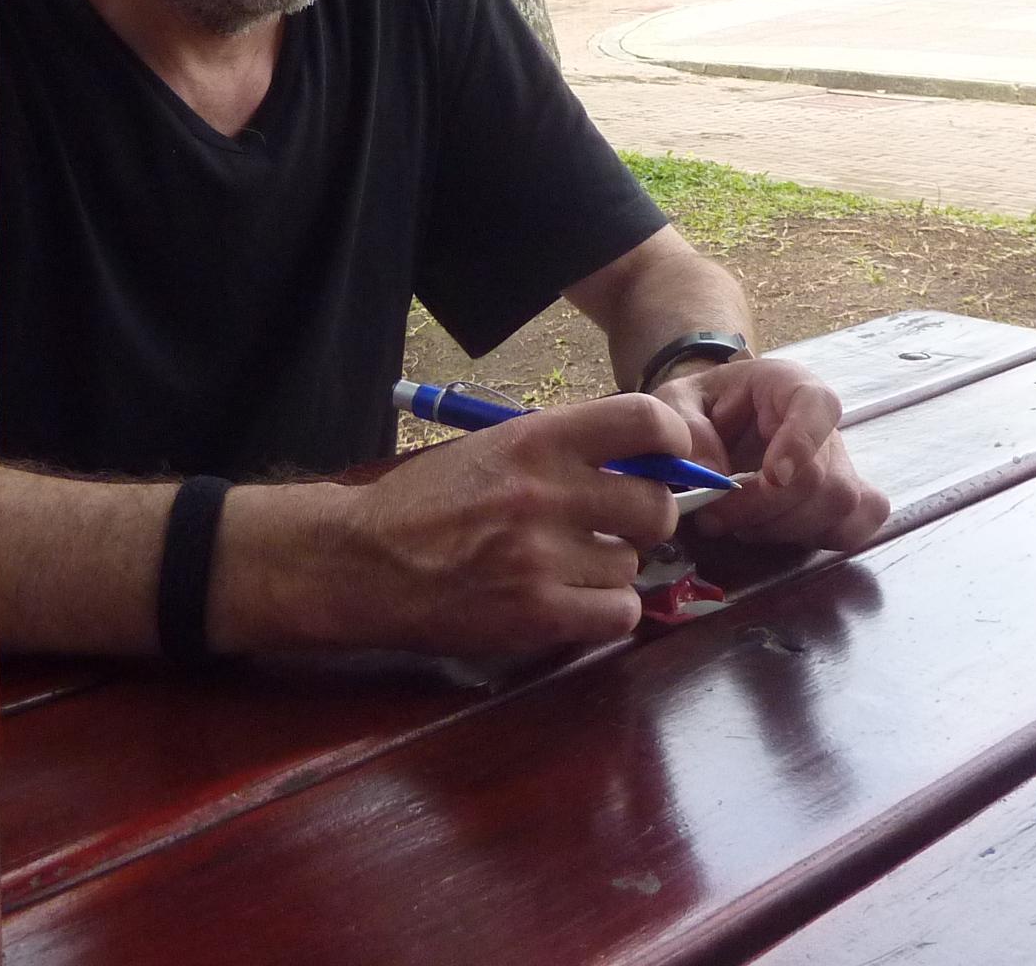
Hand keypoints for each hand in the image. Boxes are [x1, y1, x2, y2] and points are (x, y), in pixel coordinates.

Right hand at [321, 393, 691, 655]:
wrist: (363, 560)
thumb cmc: (429, 499)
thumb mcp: (495, 447)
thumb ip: (565, 449)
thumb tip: (645, 461)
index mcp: (537, 439)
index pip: (644, 421)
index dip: (672, 442)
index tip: (668, 460)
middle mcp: (548, 493)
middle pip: (657, 506)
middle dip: (646, 518)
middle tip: (616, 525)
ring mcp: (544, 557)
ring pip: (634, 564)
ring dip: (612, 568)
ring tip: (568, 565)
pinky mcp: (537, 614)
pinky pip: (619, 613)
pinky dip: (605, 610)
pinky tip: (574, 601)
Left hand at [653, 356, 889, 551]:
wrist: (713, 416)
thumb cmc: (701, 404)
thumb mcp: (677, 402)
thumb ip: (687, 429)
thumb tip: (711, 476)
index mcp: (787, 385)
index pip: (817, 406)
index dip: (802, 443)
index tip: (773, 476)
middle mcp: (824, 424)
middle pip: (823, 475)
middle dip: (765, 507)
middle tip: (713, 516)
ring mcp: (839, 463)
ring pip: (839, 506)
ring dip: (781, 528)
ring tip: (737, 523)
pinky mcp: (842, 499)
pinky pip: (858, 524)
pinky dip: (820, 539)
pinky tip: (776, 533)